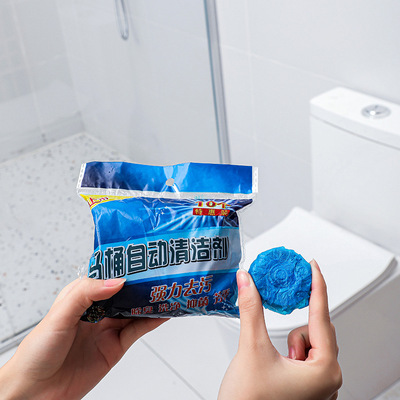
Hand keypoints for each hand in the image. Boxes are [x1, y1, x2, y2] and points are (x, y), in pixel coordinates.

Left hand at [0, 278, 167, 399]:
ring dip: (149, 302)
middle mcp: (96, 311)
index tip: (139, 260)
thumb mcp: (59, 315)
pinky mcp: (115, 347)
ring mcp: (107, 329)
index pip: (106, 277)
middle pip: (124, 293)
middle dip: (140, 283)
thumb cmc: (37, 352)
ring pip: (133, 311)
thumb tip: (116, 282)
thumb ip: (86, 294)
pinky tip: (161, 313)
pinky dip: (151, 321)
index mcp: (81, 297)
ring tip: (165, 290)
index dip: (122, 268)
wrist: (35, 393)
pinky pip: (137, 331)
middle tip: (159, 273)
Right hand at [218, 260, 341, 399]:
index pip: (322, 316)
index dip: (316, 286)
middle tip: (279, 313)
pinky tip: (277, 364)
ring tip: (273, 359)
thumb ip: (251, 310)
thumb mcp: (251, 348)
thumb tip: (248, 281)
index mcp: (324, 372)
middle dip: (293, 328)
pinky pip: (305, 356)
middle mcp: (327, 381)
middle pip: (316, 331)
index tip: (313, 266)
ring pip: (309, 344)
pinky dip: (291, 351)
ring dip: (291, 343)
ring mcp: (318, 388)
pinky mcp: (307, 389)